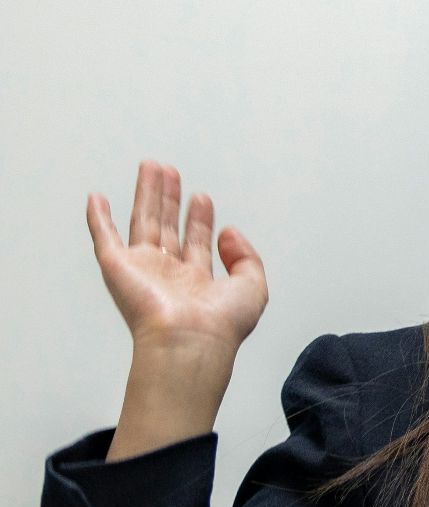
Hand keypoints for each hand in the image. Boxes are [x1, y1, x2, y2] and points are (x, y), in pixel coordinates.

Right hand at [87, 160, 267, 353]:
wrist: (190, 339)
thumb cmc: (221, 323)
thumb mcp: (252, 286)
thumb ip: (246, 257)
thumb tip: (228, 232)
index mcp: (197, 281)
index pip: (197, 242)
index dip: (200, 219)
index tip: (202, 198)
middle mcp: (169, 274)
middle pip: (167, 226)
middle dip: (169, 198)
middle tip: (171, 172)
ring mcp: (142, 269)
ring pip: (142, 222)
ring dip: (146, 194)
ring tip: (151, 167)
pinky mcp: (118, 267)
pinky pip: (104, 237)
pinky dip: (98, 218)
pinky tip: (97, 199)